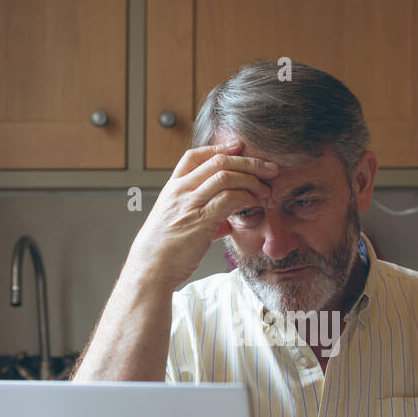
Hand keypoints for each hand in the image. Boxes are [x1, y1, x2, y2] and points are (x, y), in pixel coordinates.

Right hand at [125, 139, 278, 290]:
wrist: (150, 269)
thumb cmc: (164, 251)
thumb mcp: (179, 226)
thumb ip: (204, 219)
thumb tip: (225, 223)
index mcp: (173, 188)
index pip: (195, 156)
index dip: (219, 148)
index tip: (238, 147)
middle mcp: (180, 190)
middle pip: (217, 161)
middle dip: (247, 162)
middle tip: (268, 168)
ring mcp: (189, 203)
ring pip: (225, 175)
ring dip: (252, 180)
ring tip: (266, 190)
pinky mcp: (200, 219)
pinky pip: (229, 198)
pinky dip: (247, 197)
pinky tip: (256, 203)